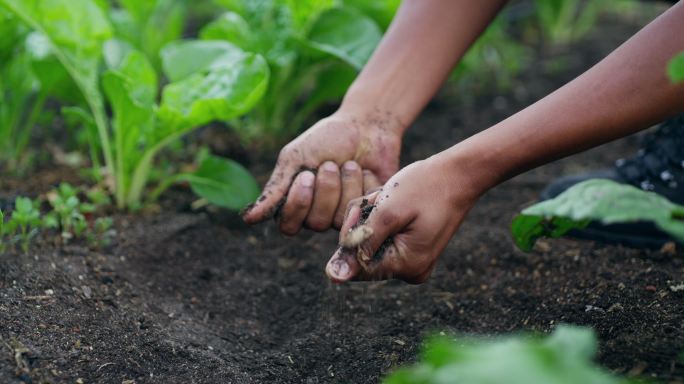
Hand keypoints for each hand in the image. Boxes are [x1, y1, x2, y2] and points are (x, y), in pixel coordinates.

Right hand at [241, 110, 402, 233]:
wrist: (366, 125)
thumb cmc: (327, 138)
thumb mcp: (295, 158)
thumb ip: (276, 188)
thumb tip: (248, 219)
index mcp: (296, 202)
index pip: (288, 225)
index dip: (298, 204)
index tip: (306, 176)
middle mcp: (318, 214)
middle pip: (316, 223)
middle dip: (325, 189)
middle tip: (330, 164)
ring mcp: (343, 214)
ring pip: (340, 219)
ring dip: (345, 184)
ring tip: (350, 164)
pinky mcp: (367, 210)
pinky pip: (362, 210)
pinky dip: (363, 184)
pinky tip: (365, 171)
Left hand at [325, 154, 480, 283]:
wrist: (458, 174)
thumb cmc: (424, 187)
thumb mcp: (387, 212)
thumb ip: (360, 245)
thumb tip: (335, 277)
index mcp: (406, 266)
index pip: (357, 265)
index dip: (352, 235)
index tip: (367, 209)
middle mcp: (411, 271)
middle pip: (364, 255)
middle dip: (365, 224)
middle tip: (382, 200)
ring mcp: (414, 262)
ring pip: (372, 243)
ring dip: (374, 218)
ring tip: (391, 199)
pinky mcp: (415, 250)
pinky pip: (385, 239)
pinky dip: (382, 219)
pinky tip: (395, 203)